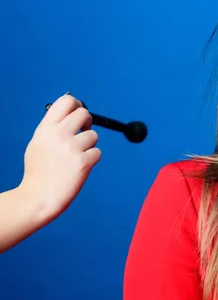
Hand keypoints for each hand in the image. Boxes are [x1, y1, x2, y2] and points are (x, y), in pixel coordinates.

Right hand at [18, 93, 100, 221]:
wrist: (38, 198)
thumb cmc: (39, 171)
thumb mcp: (39, 142)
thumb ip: (54, 127)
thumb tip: (72, 111)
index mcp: (46, 128)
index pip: (66, 101)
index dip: (77, 104)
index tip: (78, 113)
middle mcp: (58, 134)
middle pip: (84, 114)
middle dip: (87, 123)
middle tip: (82, 134)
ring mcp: (71, 148)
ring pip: (94, 135)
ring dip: (89, 146)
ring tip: (75, 157)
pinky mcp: (83, 162)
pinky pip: (97, 153)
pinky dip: (91, 160)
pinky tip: (78, 168)